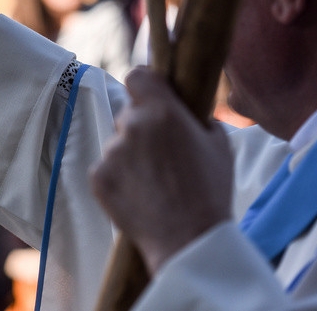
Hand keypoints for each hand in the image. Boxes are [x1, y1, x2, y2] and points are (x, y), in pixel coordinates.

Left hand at [91, 69, 232, 274]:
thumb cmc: (210, 191)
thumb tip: (184, 108)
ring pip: (118, 143)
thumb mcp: (218, 143)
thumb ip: (196, 116)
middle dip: (142, 128)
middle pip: (128, 114)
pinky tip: (140, 195)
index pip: (137, 76)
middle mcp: (132, 126)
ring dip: (130, 155)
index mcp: (162, 111)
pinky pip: (106, 167)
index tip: (150, 95)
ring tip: (153, 182)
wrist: (188, 240)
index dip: (145, 85)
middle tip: (160, 155)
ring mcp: (111, 152)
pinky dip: (118, 177)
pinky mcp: (98, 177)